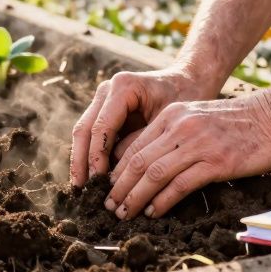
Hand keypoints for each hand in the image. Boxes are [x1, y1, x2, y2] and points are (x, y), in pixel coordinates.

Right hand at [70, 67, 217, 186]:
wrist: (190, 81)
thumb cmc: (185, 99)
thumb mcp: (167, 124)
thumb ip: (141, 144)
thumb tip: (118, 174)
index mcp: (123, 87)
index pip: (101, 126)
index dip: (97, 156)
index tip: (98, 181)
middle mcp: (108, 90)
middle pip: (85, 129)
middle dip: (81, 161)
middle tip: (81, 190)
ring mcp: (103, 98)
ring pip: (84, 132)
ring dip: (81, 161)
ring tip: (81, 189)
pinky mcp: (104, 110)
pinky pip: (92, 135)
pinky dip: (90, 156)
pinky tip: (91, 179)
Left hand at [105, 91, 270, 219]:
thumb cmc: (239, 122)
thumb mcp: (198, 117)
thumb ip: (174, 134)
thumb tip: (149, 163)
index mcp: (172, 115)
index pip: (133, 145)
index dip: (117, 170)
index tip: (107, 189)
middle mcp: (180, 126)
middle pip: (137, 161)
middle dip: (119, 187)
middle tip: (108, 207)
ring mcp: (197, 143)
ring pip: (153, 174)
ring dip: (134, 197)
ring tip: (124, 214)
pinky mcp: (216, 161)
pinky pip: (180, 185)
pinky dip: (162, 201)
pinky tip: (153, 212)